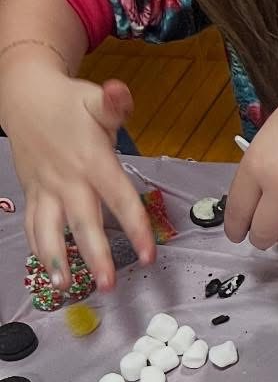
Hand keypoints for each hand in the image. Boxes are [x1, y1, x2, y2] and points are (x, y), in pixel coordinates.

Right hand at [0, 58, 152, 290]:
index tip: (149, 255)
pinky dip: (38, 249)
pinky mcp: (33, 194)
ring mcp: (46, 189)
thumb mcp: (95, 100)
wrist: (25, 99)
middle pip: (83, 223)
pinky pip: (33, 225)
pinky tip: (48, 274)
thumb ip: (115, 104)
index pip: (119, 199)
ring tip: (64, 288)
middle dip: (96, 255)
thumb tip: (121, 92)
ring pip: (49, 229)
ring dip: (56, 260)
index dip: (135, 227)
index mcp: (92, 161)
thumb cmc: (69, 103)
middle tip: (108, 285)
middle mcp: (68, 180)